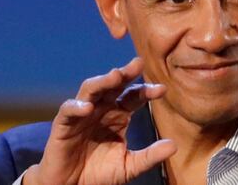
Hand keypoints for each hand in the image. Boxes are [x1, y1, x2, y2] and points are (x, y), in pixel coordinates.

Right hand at [24, 57, 176, 184]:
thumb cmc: (99, 173)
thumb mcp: (129, 166)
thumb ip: (149, 156)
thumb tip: (174, 146)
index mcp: (119, 114)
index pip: (134, 96)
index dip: (146, 91)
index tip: (162, 90)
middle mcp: (101, 108)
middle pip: (113, 85)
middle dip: (125, 74)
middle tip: (138, 63)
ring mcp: (82, 114)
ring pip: (91, 90)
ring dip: (102, 81)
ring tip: (115, 76)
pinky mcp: (63, 124)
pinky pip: (69, 110)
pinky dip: (77, 106)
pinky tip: (88, 107)